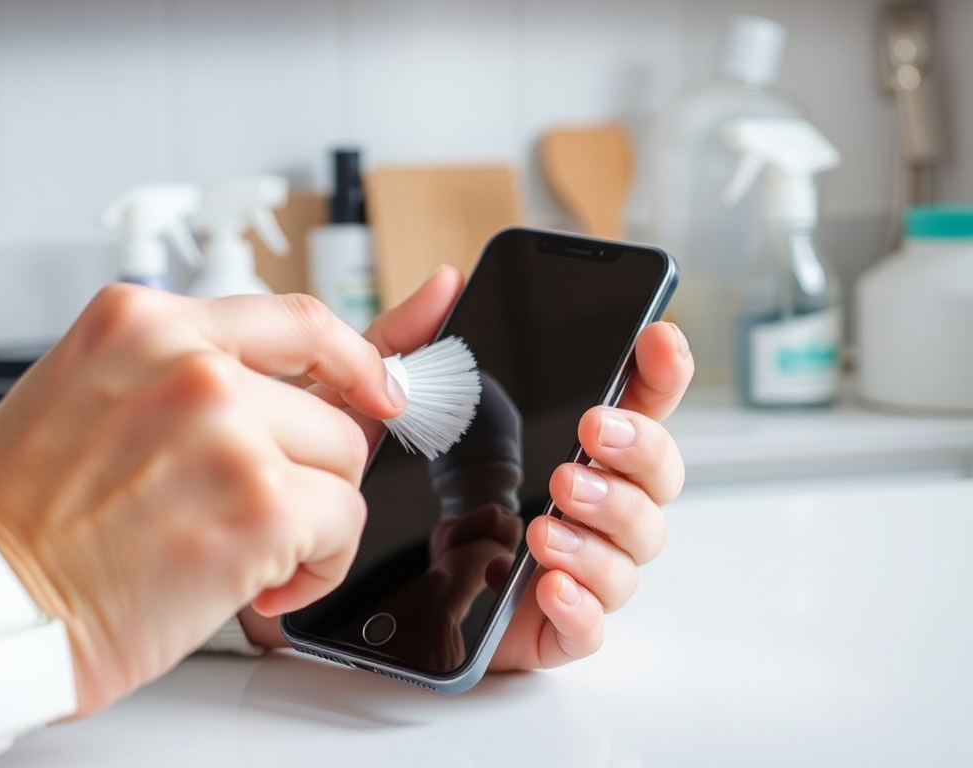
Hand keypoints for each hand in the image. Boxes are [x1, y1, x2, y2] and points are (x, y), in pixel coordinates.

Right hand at [0, 284, 405, 716]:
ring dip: (309, 518)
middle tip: (256, 507)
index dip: (360, 353)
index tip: (386, 379)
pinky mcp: (261, 500)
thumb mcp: (108, 400)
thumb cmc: (35, 518)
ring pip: (344, 464)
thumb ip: (213, 377)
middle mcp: (191, 362)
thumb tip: (325, 380)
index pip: (299, 319)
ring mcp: (230, 425)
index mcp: (147, 323)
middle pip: (334, 405)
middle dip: (310, 468)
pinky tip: (256, 583)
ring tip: (239, 547)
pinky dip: (317, 566)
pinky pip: (344, 523)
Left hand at [241, 267, 694, 676]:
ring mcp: (572, 564)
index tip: (656, 341)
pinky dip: (582, 603)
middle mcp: (581, 502)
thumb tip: (447, 283)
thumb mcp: (379, 410)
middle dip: (638, 450)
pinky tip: (548, 581)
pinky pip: (592, 626)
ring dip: (606, 523)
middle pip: (657, 477)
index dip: (659, 372)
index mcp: (557, 444)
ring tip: (549, 513)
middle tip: (590, 434)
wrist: (334, 574)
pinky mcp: (547, 627)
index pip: (635, 405)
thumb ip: (410, 345)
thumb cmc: (374, 486)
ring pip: (636, 549)